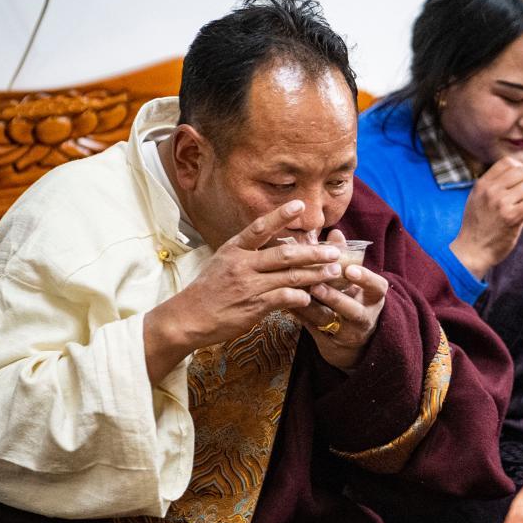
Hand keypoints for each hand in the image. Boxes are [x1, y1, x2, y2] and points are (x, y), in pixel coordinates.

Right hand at [144, 200, 344, 382]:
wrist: (188, 318)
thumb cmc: (209, 289)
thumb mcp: (223, 261)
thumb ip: (248, 252)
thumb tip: (278, 243)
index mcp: (234, 249)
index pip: (260, 227)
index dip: (281, 216)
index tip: (300, 205)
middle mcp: (242, 264)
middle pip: (285, 254)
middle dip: (313, 252)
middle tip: (334, 251)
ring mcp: (249, 286)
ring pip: (290, 277)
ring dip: (314, 274)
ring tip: (333, 272)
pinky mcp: (254, 307)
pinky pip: (284, 299)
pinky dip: (300, 297)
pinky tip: (310, 297)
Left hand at [290, 229, 388, 371]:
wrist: (352, 337)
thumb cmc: (353, 296)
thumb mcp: (355, 280)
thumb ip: (346, 256)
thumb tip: (335, 232)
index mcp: (374, 297)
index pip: (377, 287)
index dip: (365, 279)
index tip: (350, 269)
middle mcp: (364, 317)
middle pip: (353, 310)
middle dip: (335, 297)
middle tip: (317, 284)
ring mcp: (347, 333)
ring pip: (331, 321)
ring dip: (313, 307)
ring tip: (299, 294)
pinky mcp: (328, 342)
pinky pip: (312, 329)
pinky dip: (300, 315)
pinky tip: (285, 302)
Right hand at [449, 157, 522, 278]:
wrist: (472, 250)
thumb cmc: (476, 227)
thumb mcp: (476, 199)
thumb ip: (493, 186)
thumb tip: (518, 175)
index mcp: (482, 184)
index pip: (507, 162)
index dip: (519, 169)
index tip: (519, 181)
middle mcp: (491, 190)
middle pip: (522, 171)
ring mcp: (501, 203)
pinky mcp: (511, 217)